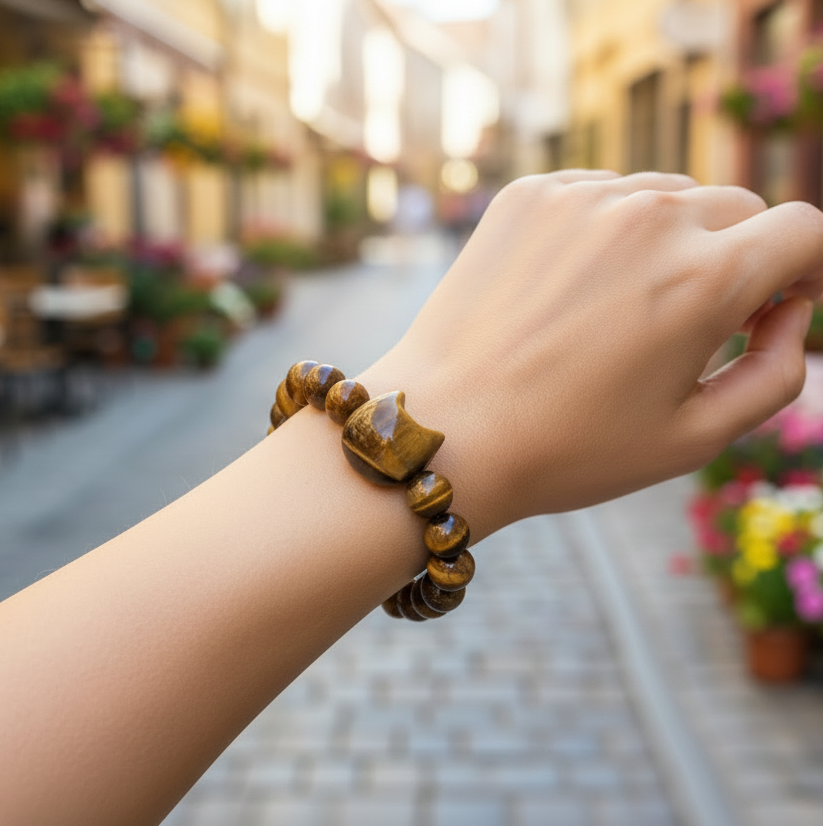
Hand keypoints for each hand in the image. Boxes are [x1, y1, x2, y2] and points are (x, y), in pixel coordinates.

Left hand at [359, 171, 822, 536]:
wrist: (443, 431)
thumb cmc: (568, 449)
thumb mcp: (695, 437)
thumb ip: (776, 373)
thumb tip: (789, 310)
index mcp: (705, 277)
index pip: (805, 230)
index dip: (805, 269)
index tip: (776, 303)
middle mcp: (649, 216)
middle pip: (736, 209)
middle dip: (737, 258)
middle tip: (693, 321)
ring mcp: (582, 197)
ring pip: (666, 196)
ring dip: (668, 242)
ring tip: (620, 312)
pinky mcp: (528, 196)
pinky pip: (601, 194)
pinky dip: (607, 230)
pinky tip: (572, 290)